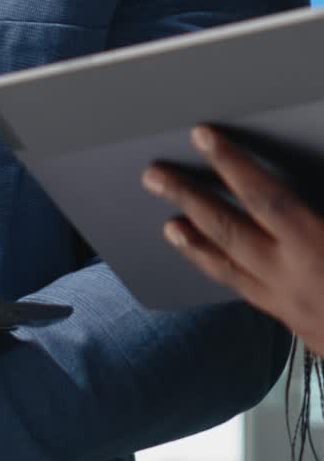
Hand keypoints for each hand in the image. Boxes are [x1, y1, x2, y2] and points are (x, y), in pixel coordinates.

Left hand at [142, 126, 323, 356]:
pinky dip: (226, 276)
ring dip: (195, 244)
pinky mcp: (295, 325)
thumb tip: (321, 154)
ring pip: (229, 270)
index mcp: (315, 246)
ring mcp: (289, 305)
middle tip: (153, 175)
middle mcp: (292, 277)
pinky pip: (248, 295)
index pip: (262, 195)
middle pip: (227, 230)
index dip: (231, 162)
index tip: (202, 135)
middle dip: (188, 197)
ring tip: (169, 225)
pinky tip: (218, 268)